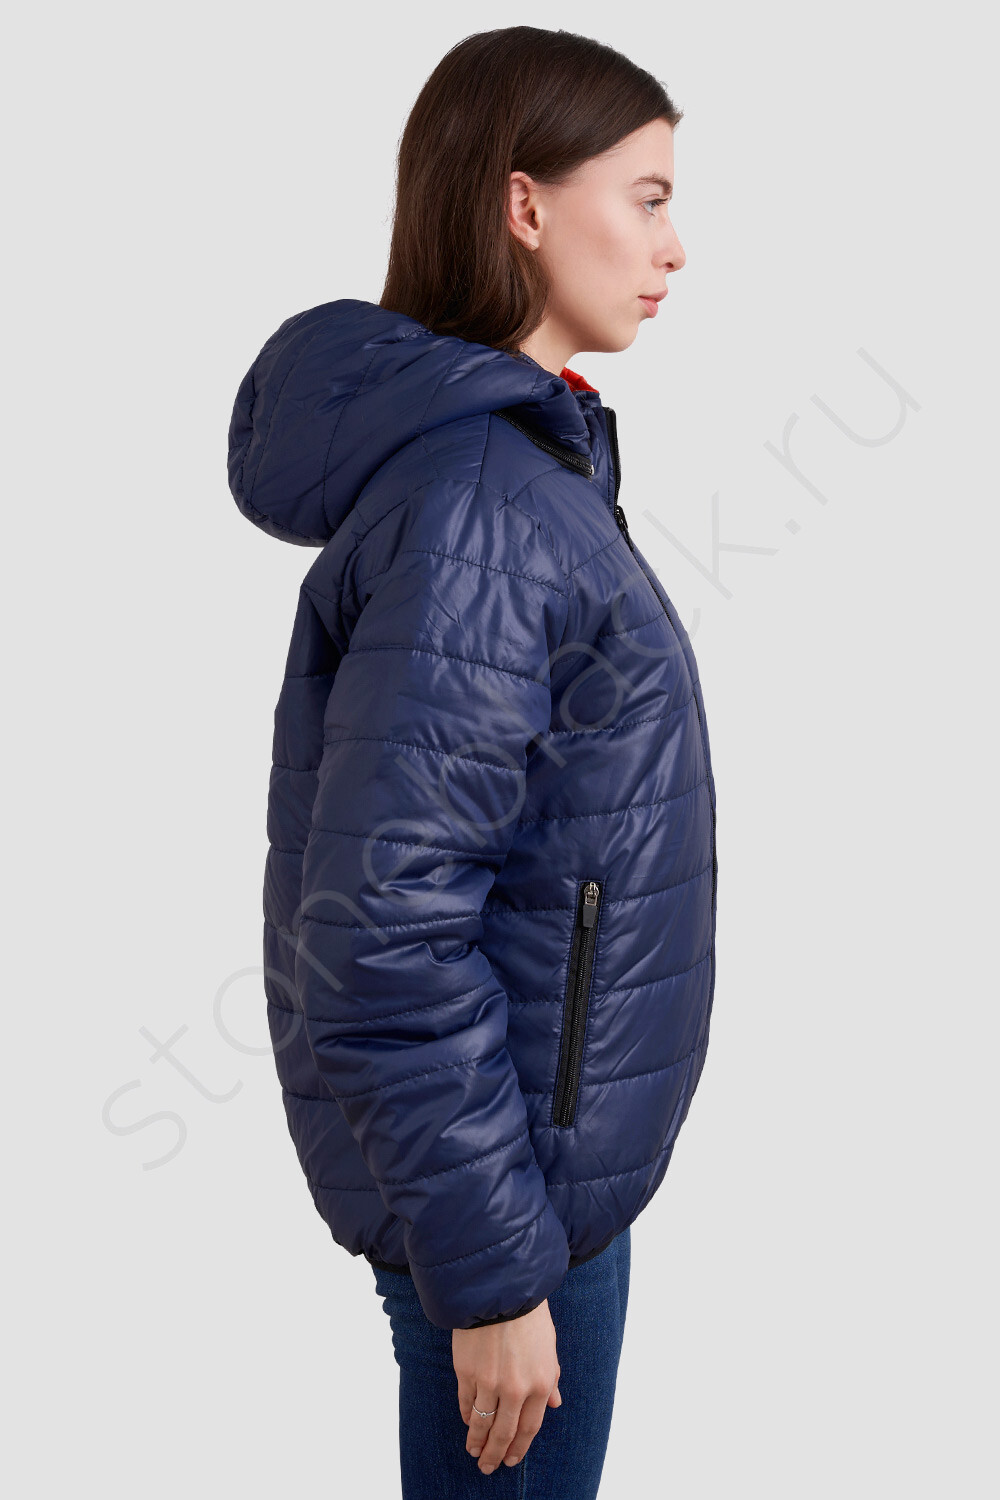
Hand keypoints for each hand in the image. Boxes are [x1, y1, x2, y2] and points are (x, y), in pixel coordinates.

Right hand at [453, 1299, 561, 1474]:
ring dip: (477, 1442)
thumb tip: (555, 1404)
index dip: (519, 1447)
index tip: (511, 1460)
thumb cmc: (529, 1315)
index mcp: (540, 1383)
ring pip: (482, 1423)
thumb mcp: (549, 1347)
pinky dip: (467, 1416)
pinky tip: (467, 1423)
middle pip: (504, 1432)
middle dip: (495, 1454)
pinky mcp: (466, 1371)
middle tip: (488, 1467)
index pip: (529, 1428)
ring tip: (474, 1452)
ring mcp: (489, 1382)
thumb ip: (551, 1378)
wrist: (501, 1289)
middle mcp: (515, 1388)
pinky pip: (466, 1403)